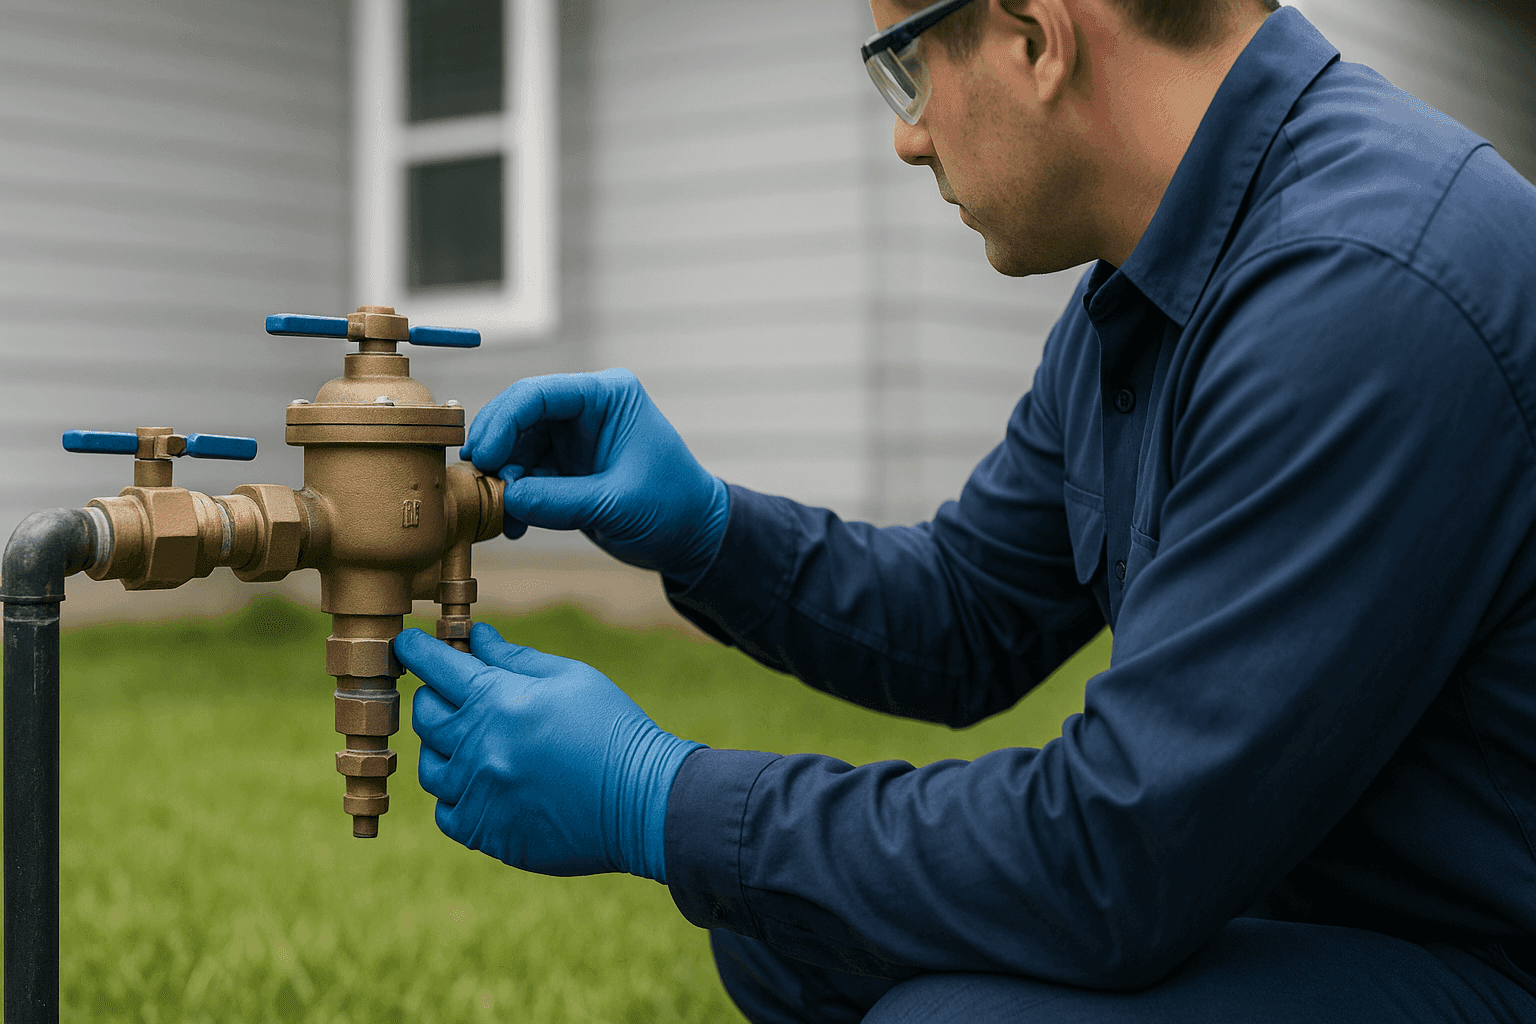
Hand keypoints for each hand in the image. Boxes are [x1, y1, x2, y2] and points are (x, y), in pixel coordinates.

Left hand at [396, 623, 702, 879]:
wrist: (643, 800)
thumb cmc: (612, 729)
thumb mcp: (570, 678)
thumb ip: (515, 658)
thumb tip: (478, 637)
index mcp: (497, 700)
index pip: (434, 666)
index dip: (415, 650)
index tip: (408, 645)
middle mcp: (477, 747)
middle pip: (425, 713)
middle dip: (434, 694)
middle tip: (457, 692)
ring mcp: (477, 794)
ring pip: (429, 766)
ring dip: (443, 747)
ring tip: (475, 741)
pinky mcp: (485, 833)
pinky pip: (446, 812)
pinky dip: (456, 795)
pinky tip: (483, 783)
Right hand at [462, 369, 728, 583]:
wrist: (692, 538)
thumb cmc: (672, 509)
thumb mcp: (615, 505)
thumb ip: (558, 500)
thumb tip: (504, 496)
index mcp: (608, 396)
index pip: (539, 393)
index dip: (504, 421)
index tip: (487, 457)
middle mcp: (585, 410)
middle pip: (518, 417)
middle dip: (496, 452)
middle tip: (480, 485)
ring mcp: (572, 439)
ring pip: (514, 449)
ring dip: (503, 482)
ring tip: (504, 517)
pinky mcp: (564, 468)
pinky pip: (523, 476)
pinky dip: (513, 499)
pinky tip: (514, 526)